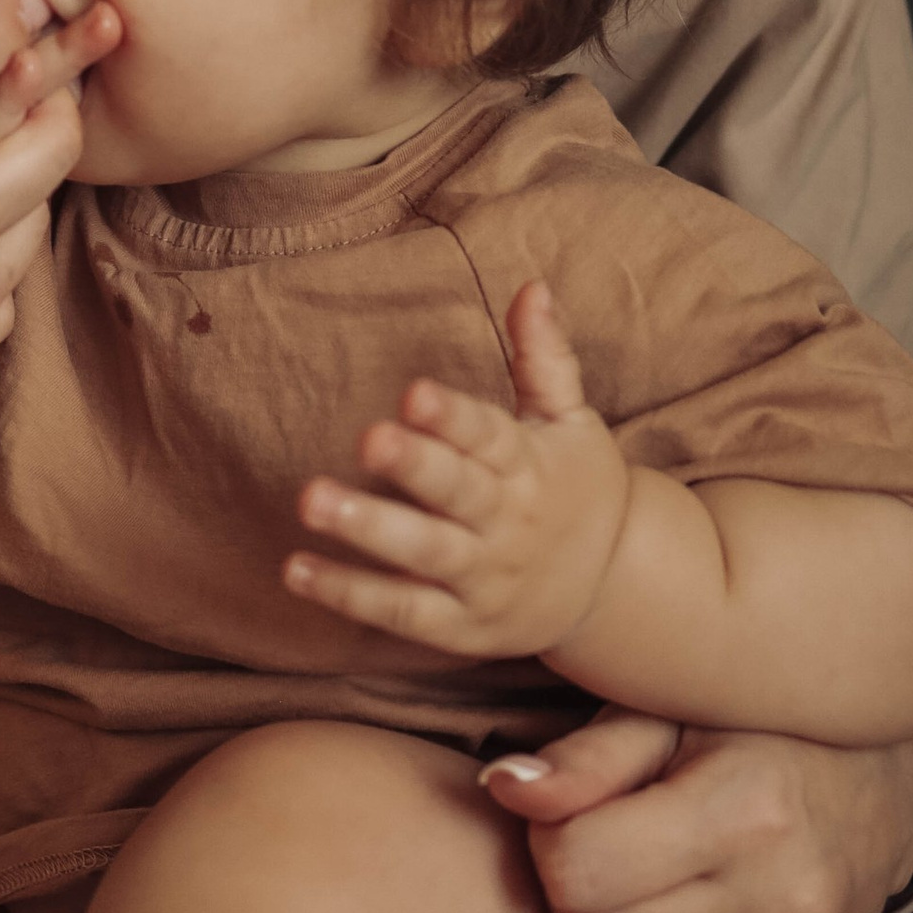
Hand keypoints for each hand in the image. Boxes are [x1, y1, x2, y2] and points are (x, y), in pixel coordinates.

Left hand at [283, 282, 629, 663]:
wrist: (615, 588)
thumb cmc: (576, 486)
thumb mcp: (572, 420)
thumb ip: (544, 358)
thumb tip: (532, 286)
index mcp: (529, 464)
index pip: (488, 436)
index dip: (452, 417)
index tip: (415, 393)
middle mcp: (507, 522)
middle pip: (458, 493)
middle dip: (414, 466)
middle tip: (368, 438)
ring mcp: (483, 577)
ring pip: (424, 554)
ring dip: (368, 529)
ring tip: (310, 500)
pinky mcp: (460, 626)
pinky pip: (403, 612)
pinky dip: (351, 595)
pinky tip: (297, 569)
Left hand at [479, 714, 912, 912]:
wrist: (879, 788)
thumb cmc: (756, 729)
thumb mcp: (672, 709)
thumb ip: (586, 755)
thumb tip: (503, 790)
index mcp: (749, 811)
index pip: (574, 869)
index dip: (549, 835)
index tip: (576, 806)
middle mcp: (780, 902)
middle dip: (570, 892)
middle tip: (602, 840)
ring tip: (641, 873)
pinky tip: (669, 912)